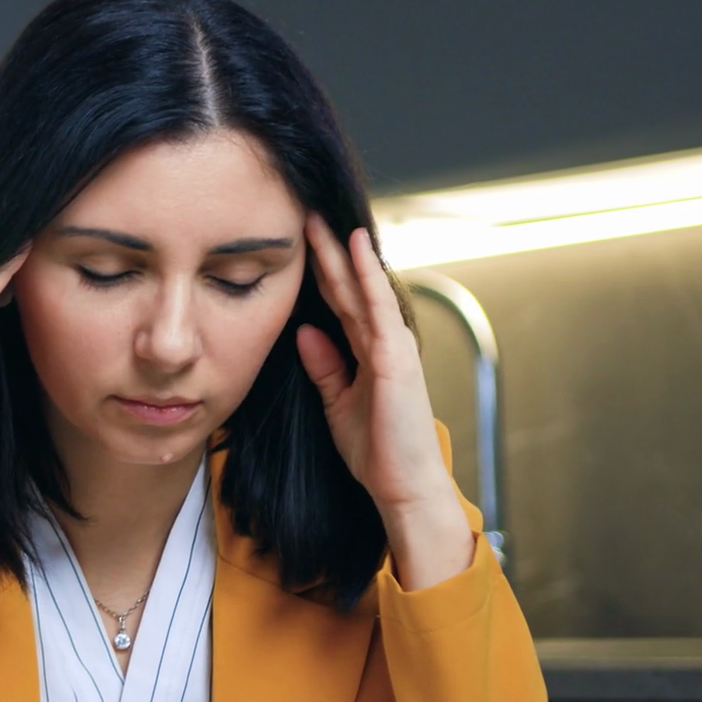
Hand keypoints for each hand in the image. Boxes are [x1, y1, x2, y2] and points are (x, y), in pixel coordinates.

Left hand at [296, 214, 470, 588]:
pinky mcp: (396, 358)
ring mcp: (393, 347)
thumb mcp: (338, 404)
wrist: (403, 488)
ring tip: (320, 218)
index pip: (339, 302)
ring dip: (342, 253)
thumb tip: (304, 332)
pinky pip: (377, 308)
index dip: (319, 271)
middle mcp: (383, 342)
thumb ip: (325, 367)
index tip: (298, 241)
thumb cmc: (378, 452)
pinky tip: (355, 248)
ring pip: (362, 288)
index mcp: (368, 353)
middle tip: (303, 214)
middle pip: (348, 287)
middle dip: (326, 251)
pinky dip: (366, 276)